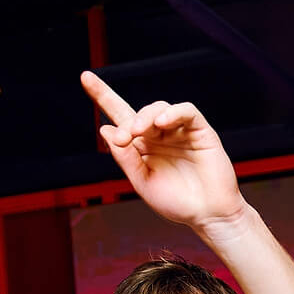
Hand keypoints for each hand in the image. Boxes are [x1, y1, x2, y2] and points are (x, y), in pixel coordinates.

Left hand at [80, 73, 245, 232]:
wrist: (208, 215)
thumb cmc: (177, 203)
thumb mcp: (143, 182)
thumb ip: (125, 158)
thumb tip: (106, 130)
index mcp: (143, 147)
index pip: (120, 116)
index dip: (103, 96)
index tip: (85, 77)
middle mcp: (160, 136)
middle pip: (138, 113)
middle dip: (128, 122)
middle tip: (125, 138)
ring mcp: (180, 132)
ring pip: (159, 108)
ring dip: (146, 116)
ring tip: (140, 131)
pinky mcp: (200, 131)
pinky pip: (186, 111)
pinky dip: (173, 112)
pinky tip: (162, 122)